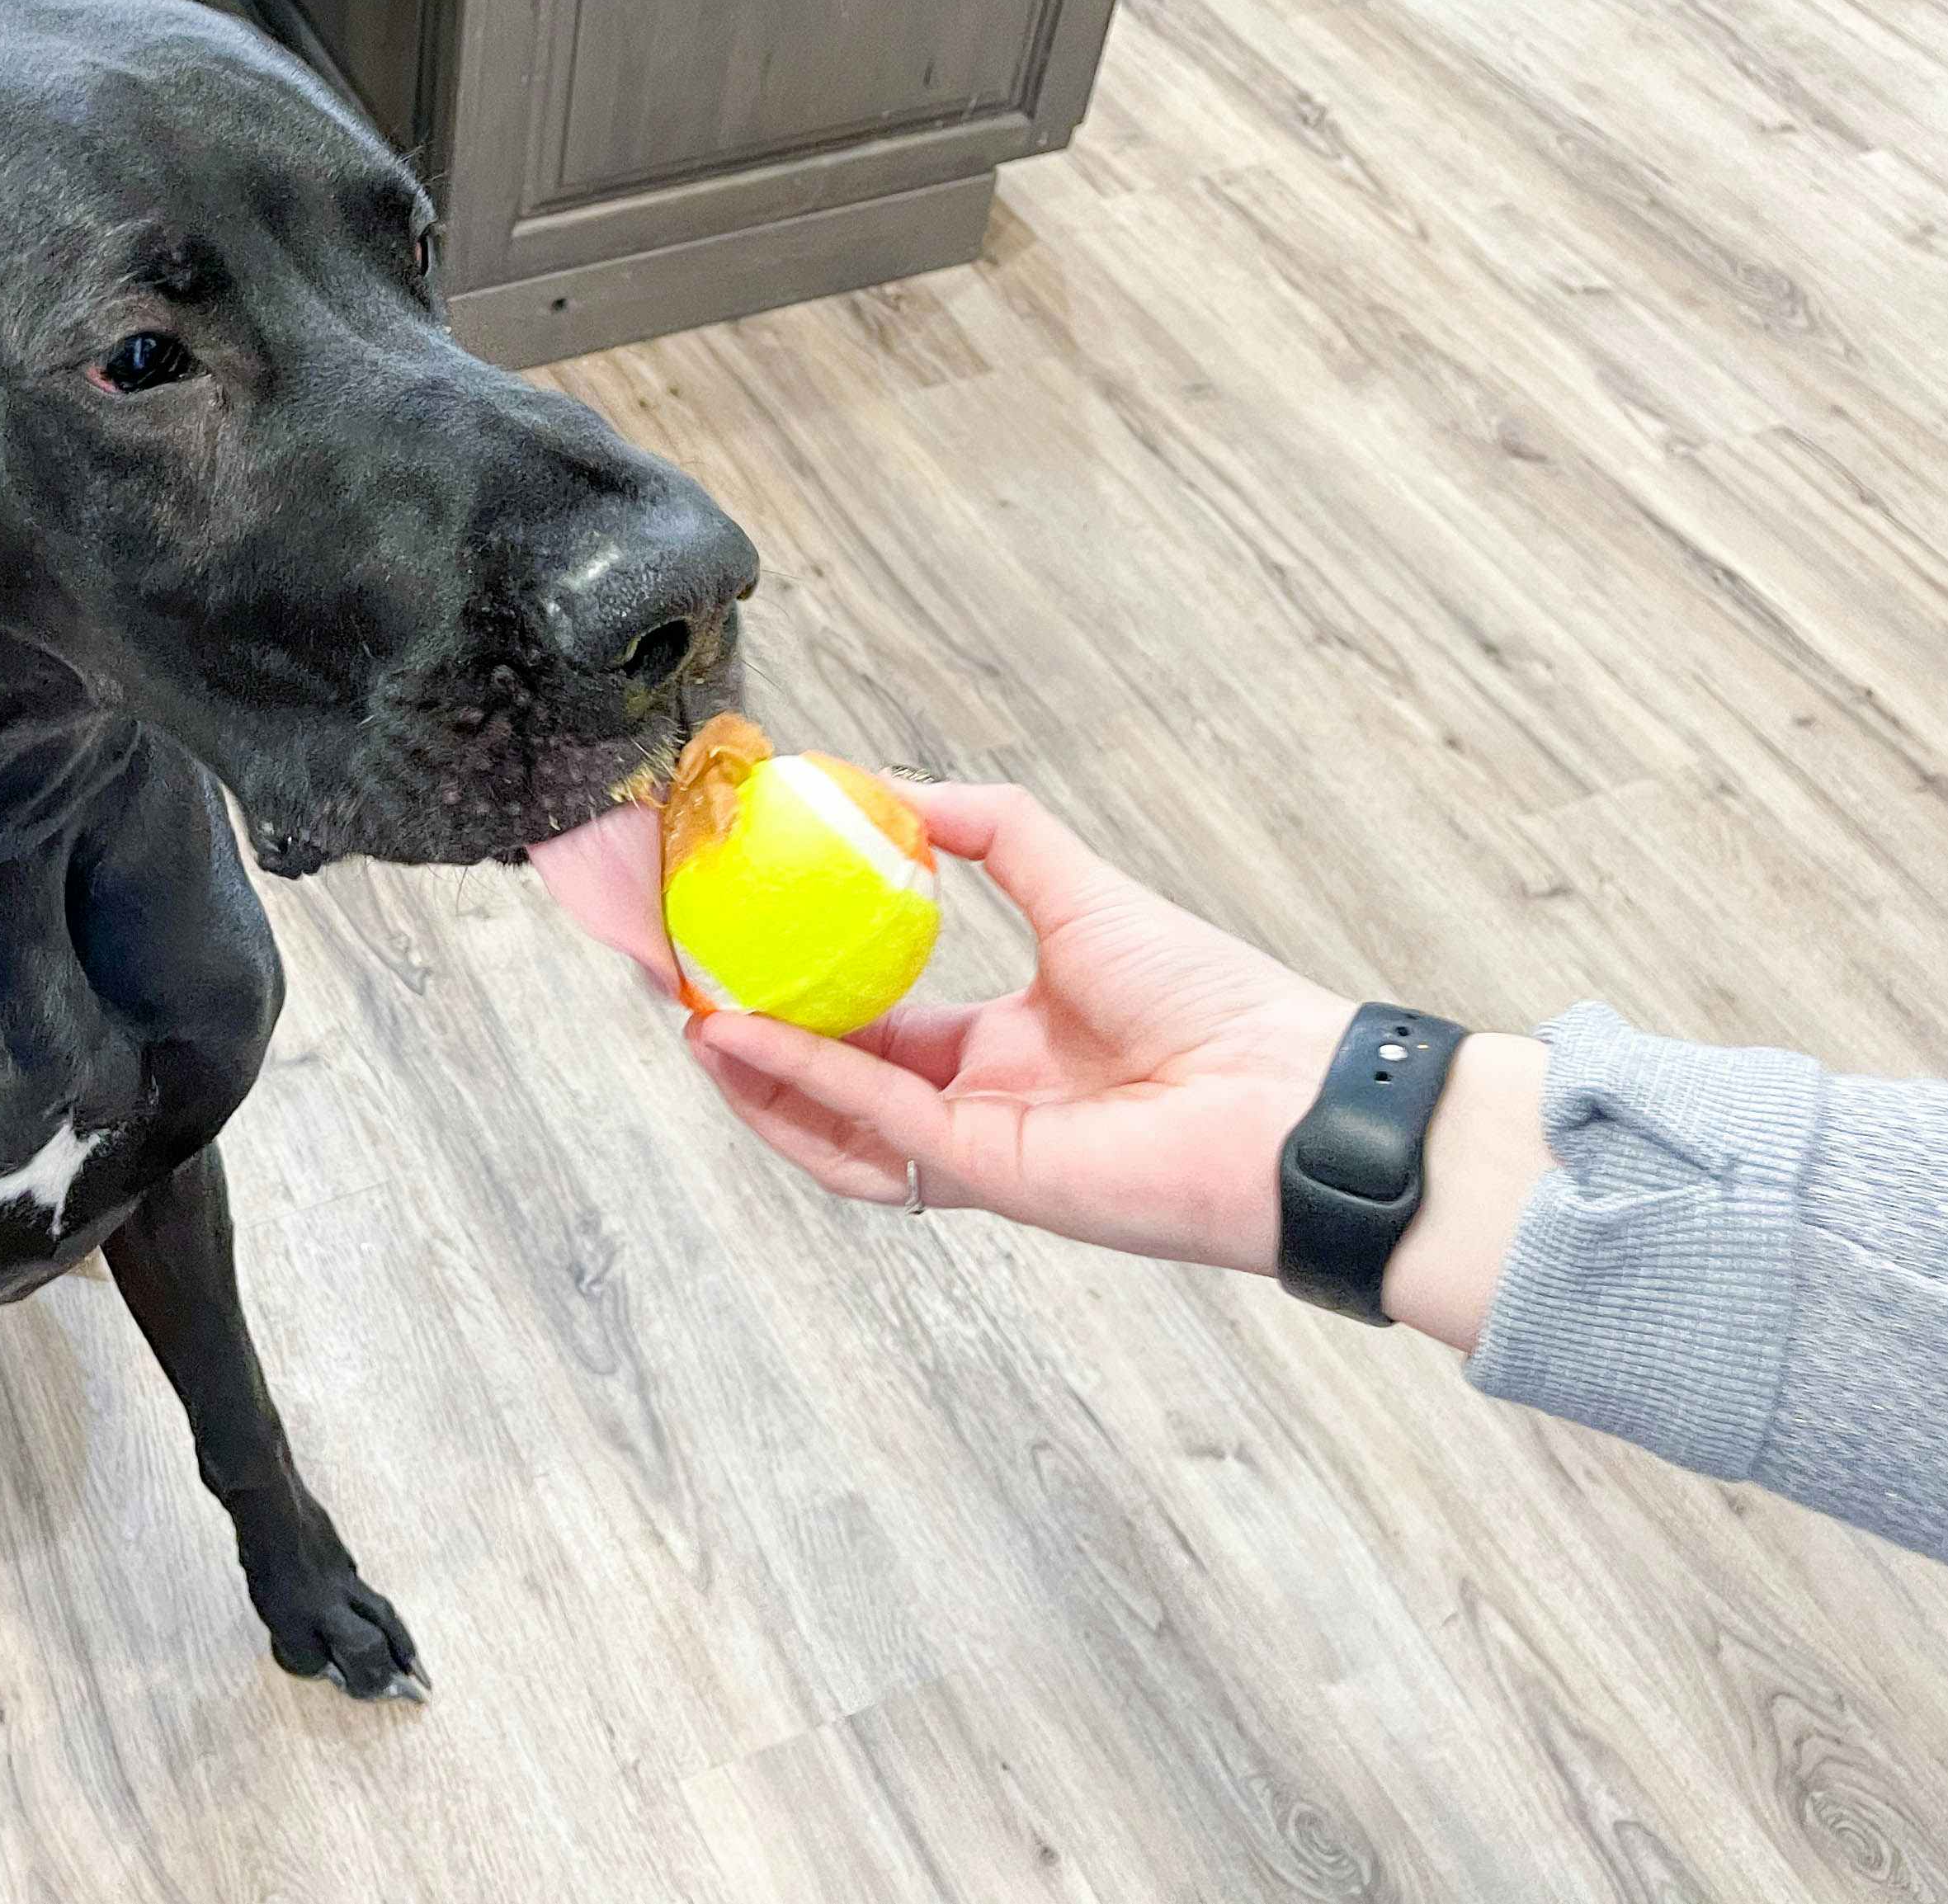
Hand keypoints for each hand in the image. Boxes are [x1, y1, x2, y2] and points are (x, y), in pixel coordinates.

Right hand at [532, 786, 1548, 1345]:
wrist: (1291, 1089)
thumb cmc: (1214, 996)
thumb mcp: (1079, 885)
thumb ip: (995, 830)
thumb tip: (897, 788)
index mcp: (997, 1052)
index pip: (866, 1026)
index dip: (792, 988)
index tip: (730, 943)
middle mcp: (974, 1108)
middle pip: (830, 1082)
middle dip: (748, 1041)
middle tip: (677, 984)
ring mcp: (975, 1153)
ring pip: (831, 1126)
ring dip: (755, 1079)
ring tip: (689, 1018)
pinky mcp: (988, 1178)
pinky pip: (874, 1127)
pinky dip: (808, 1082)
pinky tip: (750, 1034)